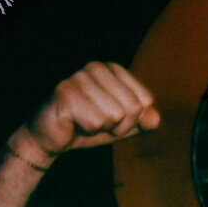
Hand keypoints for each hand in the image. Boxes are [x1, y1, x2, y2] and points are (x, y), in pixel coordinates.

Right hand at [16, 61, 160, 163]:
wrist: (52, 139)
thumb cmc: (89, 127)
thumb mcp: (123, 126)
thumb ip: (143, 122)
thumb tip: (155, 119)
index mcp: (114, 70)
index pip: (145, 101)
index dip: (132, 121)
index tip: (112, 120)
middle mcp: (97, 67)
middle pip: (133, 108)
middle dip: (118, 127)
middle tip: (97, 124)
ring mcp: (80, 77)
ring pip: (115, 116)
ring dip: (101, 129)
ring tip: (84, 122)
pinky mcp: (66, 92)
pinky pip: (96, 122)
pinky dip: (87, 130)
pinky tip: (73, 123)